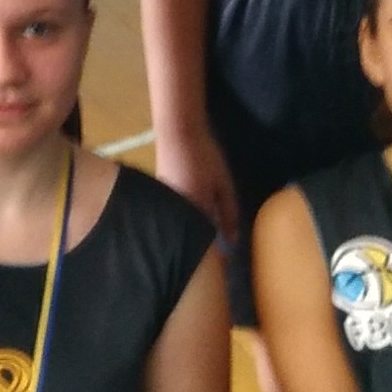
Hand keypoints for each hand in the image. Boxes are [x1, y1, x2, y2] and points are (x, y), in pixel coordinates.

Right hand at [155, 126, 238, 246]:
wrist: (177, 132)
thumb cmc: (205, 157)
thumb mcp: (223, 185)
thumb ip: (229, 213)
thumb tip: (232, 241)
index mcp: (193, 212)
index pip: (204, 242)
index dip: (215, 252)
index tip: (223, 259)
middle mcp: (175, 213)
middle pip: (190, 237)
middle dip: (202, 243)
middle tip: (215, 244)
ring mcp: (165, 205)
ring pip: (181, 226)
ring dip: (192, 230)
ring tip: (204, 230)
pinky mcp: (160, 197)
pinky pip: (173, 216)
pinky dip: (183, 218)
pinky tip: (191, 214)